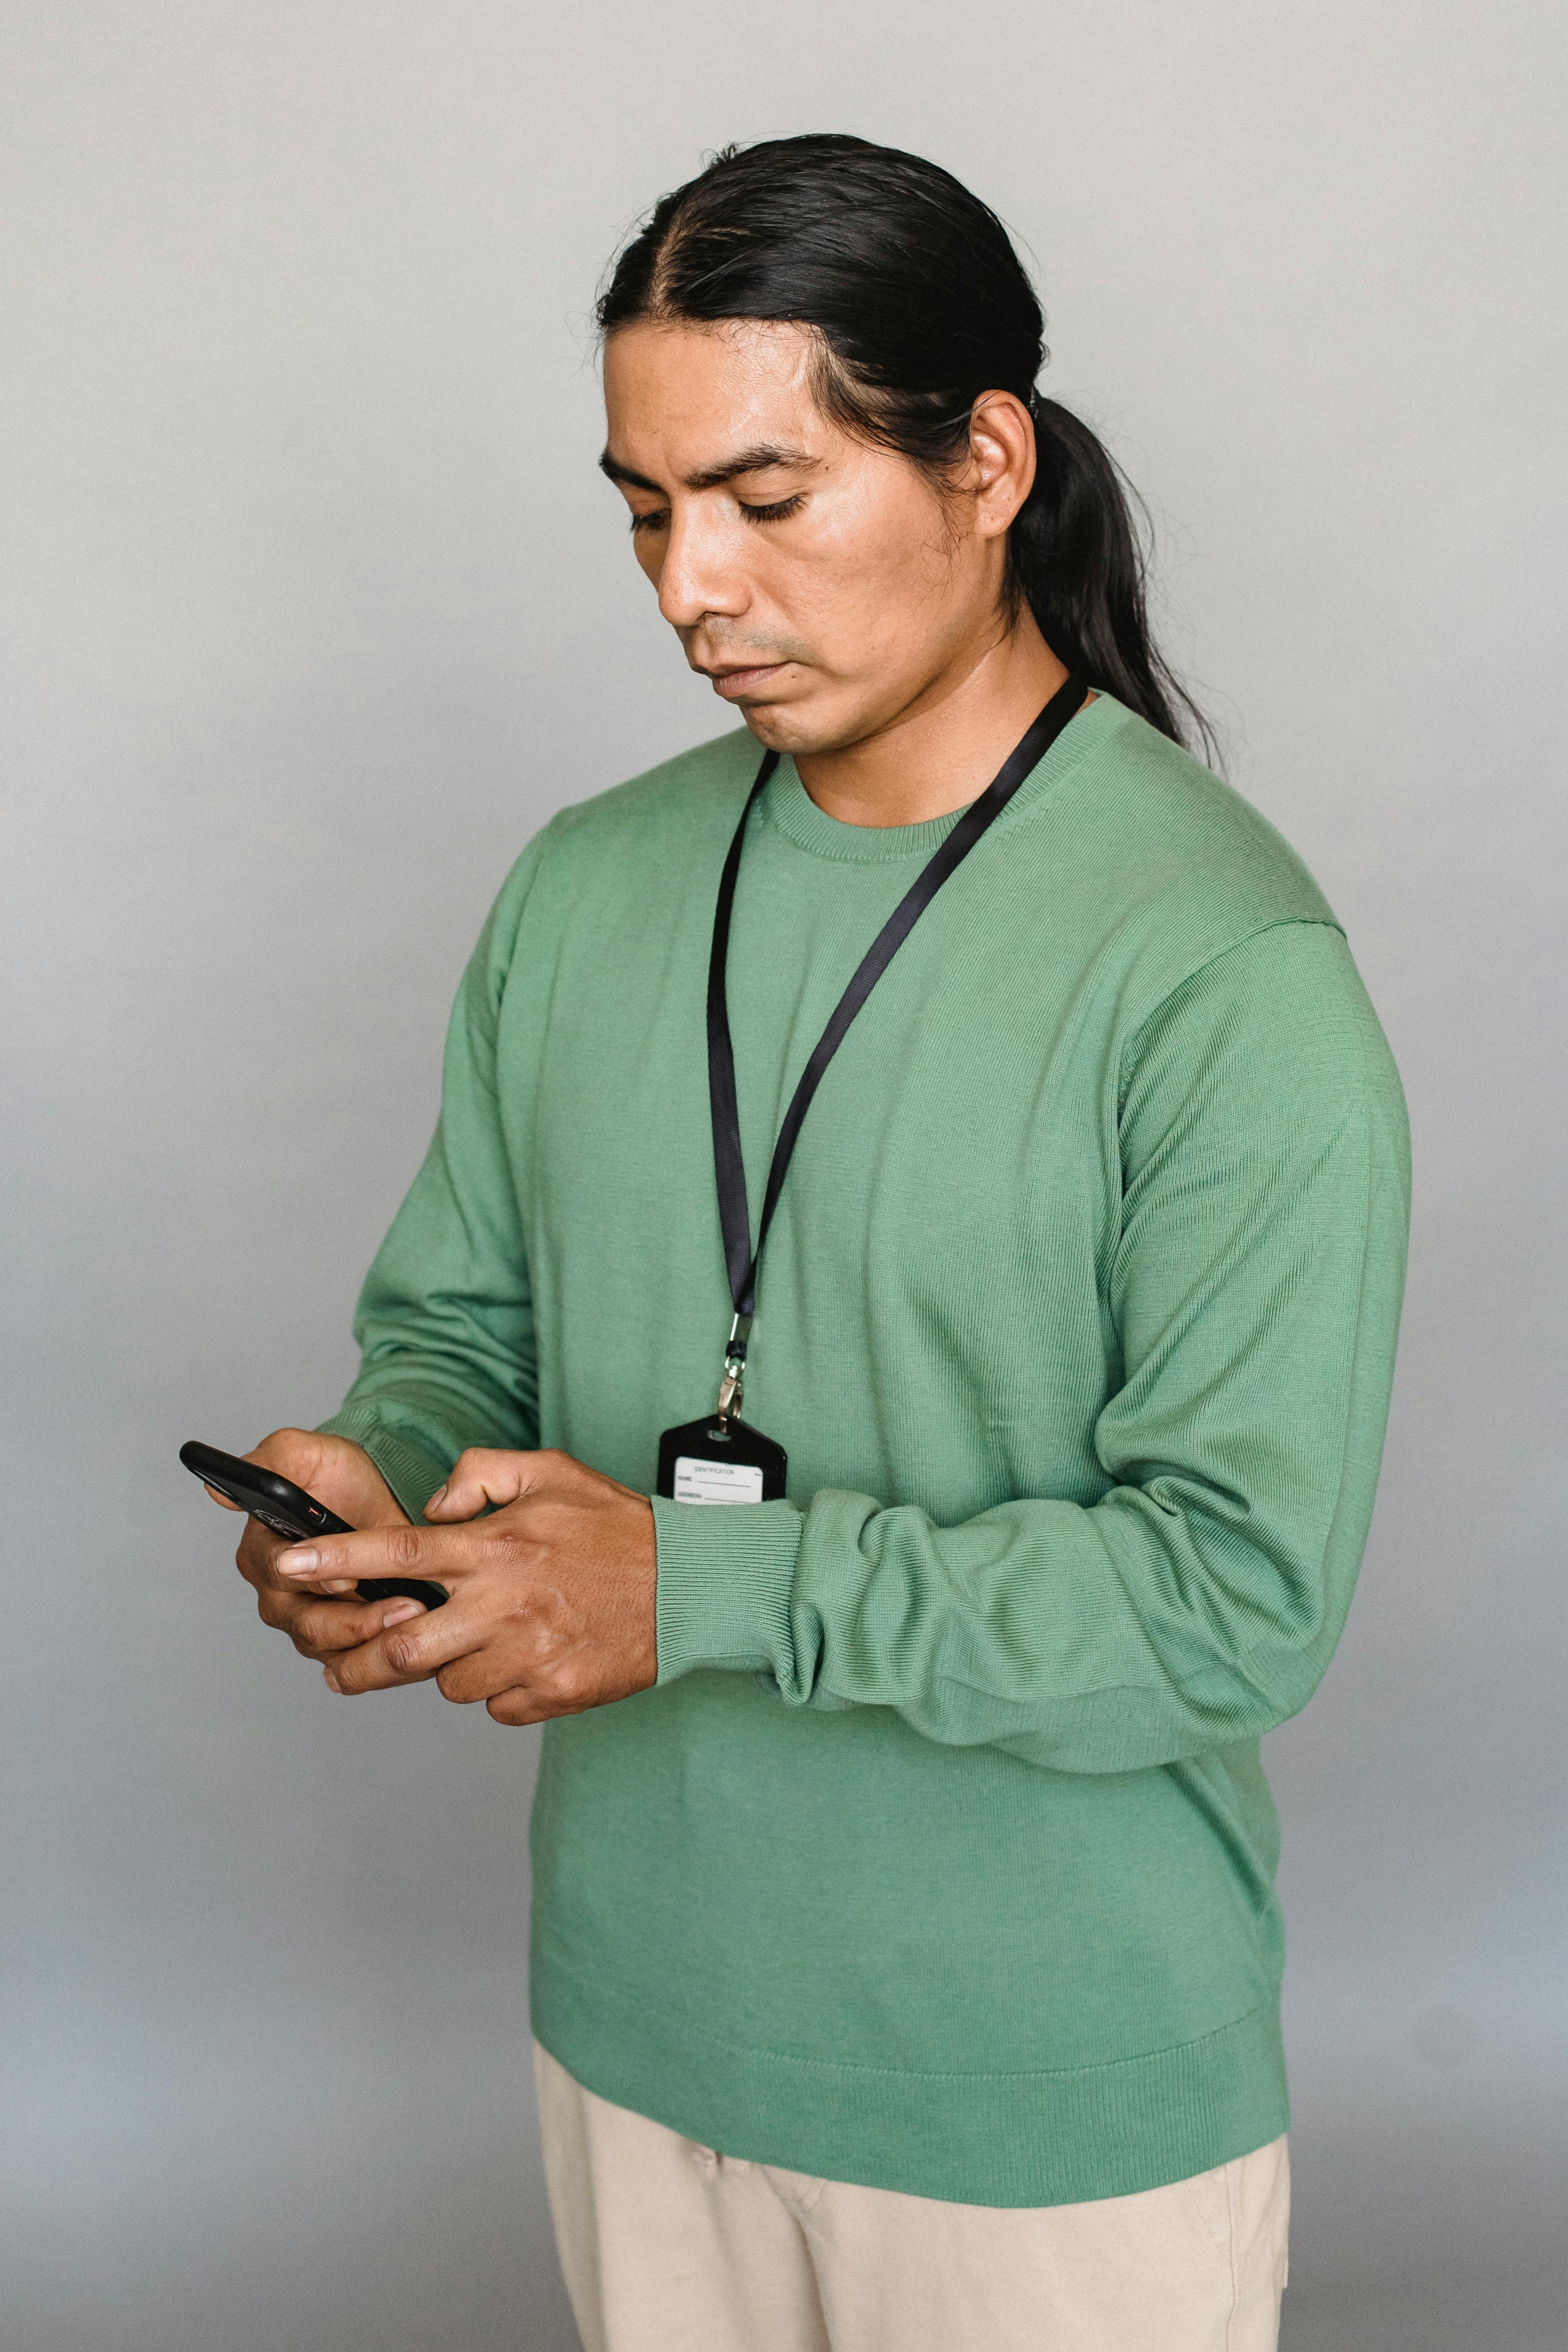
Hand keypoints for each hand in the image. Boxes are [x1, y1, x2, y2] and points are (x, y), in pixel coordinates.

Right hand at [223, 1427, 421, 1671]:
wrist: (378, 1494)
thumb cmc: (337, 1476)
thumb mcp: (303, 1453)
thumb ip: (268, 1462)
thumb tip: (216, 1491)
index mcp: (262, 1554)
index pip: (280, 1575)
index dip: (315, 1578)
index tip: (348, 1579)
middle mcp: (280, 1596)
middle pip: (308, 1624)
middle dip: (356, 1621)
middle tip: (405, 1607)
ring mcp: (310, 1622)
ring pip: (334, 1648)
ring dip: (377, 1639)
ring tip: (418, 1618)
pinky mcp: (341, 1641)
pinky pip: (357, 1661)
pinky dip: (386, 1652)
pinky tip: (419, 1638)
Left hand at [272, 1448, 657, 1724]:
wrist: (692, 1586)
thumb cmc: (617, 1526)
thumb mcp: (550, 1472)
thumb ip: (479, 1476)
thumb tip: (431, 1508)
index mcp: (496, 1546)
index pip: (396, 1551)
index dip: (333, 1560)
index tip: (286, 1564)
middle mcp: (503, 1603)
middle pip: (399, 1647)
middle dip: (356, 1659)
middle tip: (339, 1662)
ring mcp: (527, 1655)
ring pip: (446, 1683)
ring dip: (445, 1667)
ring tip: (476, 1641)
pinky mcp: (551, 1695)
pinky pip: (494, 1706)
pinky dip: (495, 1689)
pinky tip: (522, 1660)